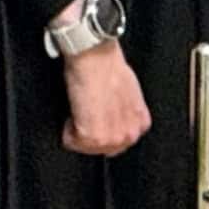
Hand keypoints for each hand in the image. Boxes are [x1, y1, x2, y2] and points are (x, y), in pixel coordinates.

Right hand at [58, 36, 150, 155]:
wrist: (97, 59)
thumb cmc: (108, 67)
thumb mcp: (129, 93)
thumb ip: (124, 112)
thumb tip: (112, 113)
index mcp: (141, 123)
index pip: (119, 142)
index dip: (103, 128)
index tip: (98, 116)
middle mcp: (130, 134)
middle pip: (103, 149)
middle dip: (91, 133)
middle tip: (87, 112)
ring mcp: (112, 138)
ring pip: (87, 148)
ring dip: (79, 130)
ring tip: (83, 108)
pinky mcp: (93, 138)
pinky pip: (72, 143)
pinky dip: (68, 128)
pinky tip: (76, 109)